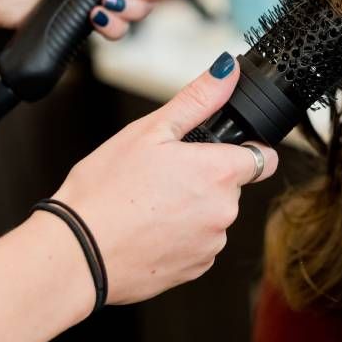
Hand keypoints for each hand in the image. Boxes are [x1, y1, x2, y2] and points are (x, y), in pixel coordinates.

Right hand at [54, 54, 278, 304]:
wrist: (77, 253)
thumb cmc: (105, 190)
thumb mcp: (149, 131)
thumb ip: (197, 100)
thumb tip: (226, 71)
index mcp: (218, 173)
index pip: (263, 158)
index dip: (243, 149)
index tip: (219, 151)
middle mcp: (224, 212)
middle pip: (231, 187)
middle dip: (204, 179)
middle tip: (161, 176)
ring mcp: (210, 245)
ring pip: (212, 217)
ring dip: (191, 209)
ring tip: (147, 204)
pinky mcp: (194, 270)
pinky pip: (197, 245)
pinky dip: (178, 237)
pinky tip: (146, 229)